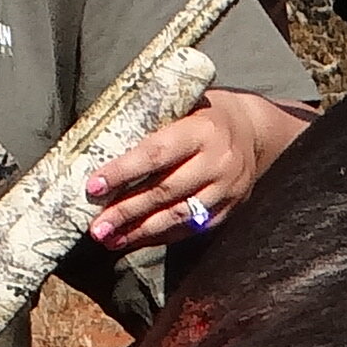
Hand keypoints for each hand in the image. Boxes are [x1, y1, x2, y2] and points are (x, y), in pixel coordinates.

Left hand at [83, 91, 312, 252]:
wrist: (252, 129)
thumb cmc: (203, 115)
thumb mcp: (183, 106)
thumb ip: (151, 125)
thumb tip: (98, 146)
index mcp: (202, 130)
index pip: (157, 153)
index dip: (123, 171)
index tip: (94, 186)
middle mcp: (218, 161)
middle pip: (165, 191)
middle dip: (126, 211)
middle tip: (96, 226)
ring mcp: (226, 188)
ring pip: (178, 216)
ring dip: (140, 231)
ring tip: (109, 239)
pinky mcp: (229, 208)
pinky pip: (191, 228)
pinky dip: (161, 237)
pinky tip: (135, 240)